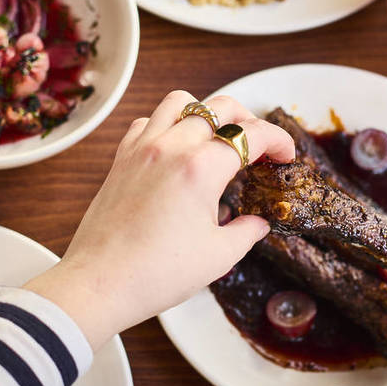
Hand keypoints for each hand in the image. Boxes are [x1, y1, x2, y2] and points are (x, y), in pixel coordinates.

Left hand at [25, 90, 295, 348]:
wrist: (100, 283)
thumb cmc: (157, 274)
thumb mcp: (218, 256)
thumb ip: (246, 232)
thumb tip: (257, 223)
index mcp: (201, 168)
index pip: (252, 136)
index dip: (278, 141)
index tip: (286, 157)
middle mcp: (171, 147)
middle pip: (220, 107)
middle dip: (248, 121)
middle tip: (259, 148)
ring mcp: (142, 148)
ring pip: (181, 102)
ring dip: (206, 113)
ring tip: (218, 139)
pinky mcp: (122, 158)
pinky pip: (148, 121)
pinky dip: (168, 125)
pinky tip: (177, 150)